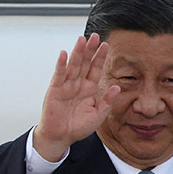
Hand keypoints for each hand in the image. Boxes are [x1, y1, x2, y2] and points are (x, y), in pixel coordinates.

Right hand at [34, 33, 120, 161]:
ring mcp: (66, 85)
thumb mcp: (98, 116)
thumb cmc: (78, 127)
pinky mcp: (55, 90)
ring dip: (77, 53)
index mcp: (89, 89)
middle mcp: (78, 84)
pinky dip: (61, 65)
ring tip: (82, 40)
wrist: (61, 137)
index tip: (106, 45)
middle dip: (90, 50)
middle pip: (85, 63)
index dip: (100, 57)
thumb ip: (107, 102)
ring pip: (73, 66)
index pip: (96, 69)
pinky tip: (64, 54)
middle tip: (95, 36)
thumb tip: (117, 88)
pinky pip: (59, 75)